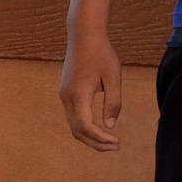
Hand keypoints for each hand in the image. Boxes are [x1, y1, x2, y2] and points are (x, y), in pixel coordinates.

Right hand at [60, 31, 123, 151]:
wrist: (84, 35)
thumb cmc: (101, 53)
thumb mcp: (113, 77)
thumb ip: (113, 102)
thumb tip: (110, 125)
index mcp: (78, 95)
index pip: (86, 127)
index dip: (101, 139)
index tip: (117, 142)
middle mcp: (67, 98)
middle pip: (77, 131)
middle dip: (95, 142)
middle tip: (115, 146)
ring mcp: (64, 95)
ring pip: (73, 125)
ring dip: (90, 136)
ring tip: (109, 140)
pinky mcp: (66, 92)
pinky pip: (73, 116)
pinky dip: (85, 126)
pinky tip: (99, 126)